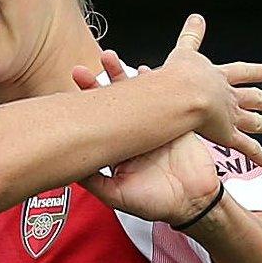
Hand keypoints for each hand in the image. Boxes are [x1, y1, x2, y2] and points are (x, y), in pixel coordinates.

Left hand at [70, 49, 224, 224]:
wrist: (194, 202)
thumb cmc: (155, 203)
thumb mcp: (118, 196)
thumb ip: (96, 182)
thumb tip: (68, 169)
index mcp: (118, 149)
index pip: (97, 123)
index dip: (84, 107)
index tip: (67, 96)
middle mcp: (134, 135)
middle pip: (113, 104)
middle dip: (97, 85)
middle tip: (80, 71)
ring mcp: (155, 127)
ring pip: (137, 97)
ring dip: (124, 77)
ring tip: (108, 60)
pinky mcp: (177, 123)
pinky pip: (167, 100)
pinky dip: (158, 84)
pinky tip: (144, 70)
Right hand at [148, 15, 261, 169]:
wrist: (182, 94)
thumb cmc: (177, 75)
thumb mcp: (184, 52)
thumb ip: (191, 36)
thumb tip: (196, 16)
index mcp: (218, 77)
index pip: (239, 73)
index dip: (253, 72)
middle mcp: (229, 96)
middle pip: (253, 98)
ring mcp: (231, 116)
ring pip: (256, 121)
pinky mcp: (228, 135)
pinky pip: (248, 149)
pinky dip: (261, 157)